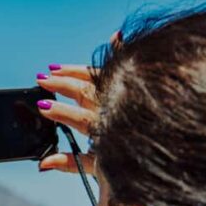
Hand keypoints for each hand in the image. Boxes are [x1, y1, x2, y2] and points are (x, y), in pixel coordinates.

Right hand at [34, 31, 120, 173]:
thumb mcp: (97, 168)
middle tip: (42, 80)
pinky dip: (123, 51)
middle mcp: (114, 109)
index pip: (78, 118)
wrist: (162, 153)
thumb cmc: (128, 163)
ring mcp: (123, 97)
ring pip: (98, 78)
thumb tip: (43, 164)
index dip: (60, 112)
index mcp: (104, 129)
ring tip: (55, 69)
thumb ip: (69, 164)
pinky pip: (127, 68)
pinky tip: (116, 36)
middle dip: (61, 85)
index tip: (43, 107)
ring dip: (76, 71)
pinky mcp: (132, 89)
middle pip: (85, 92)